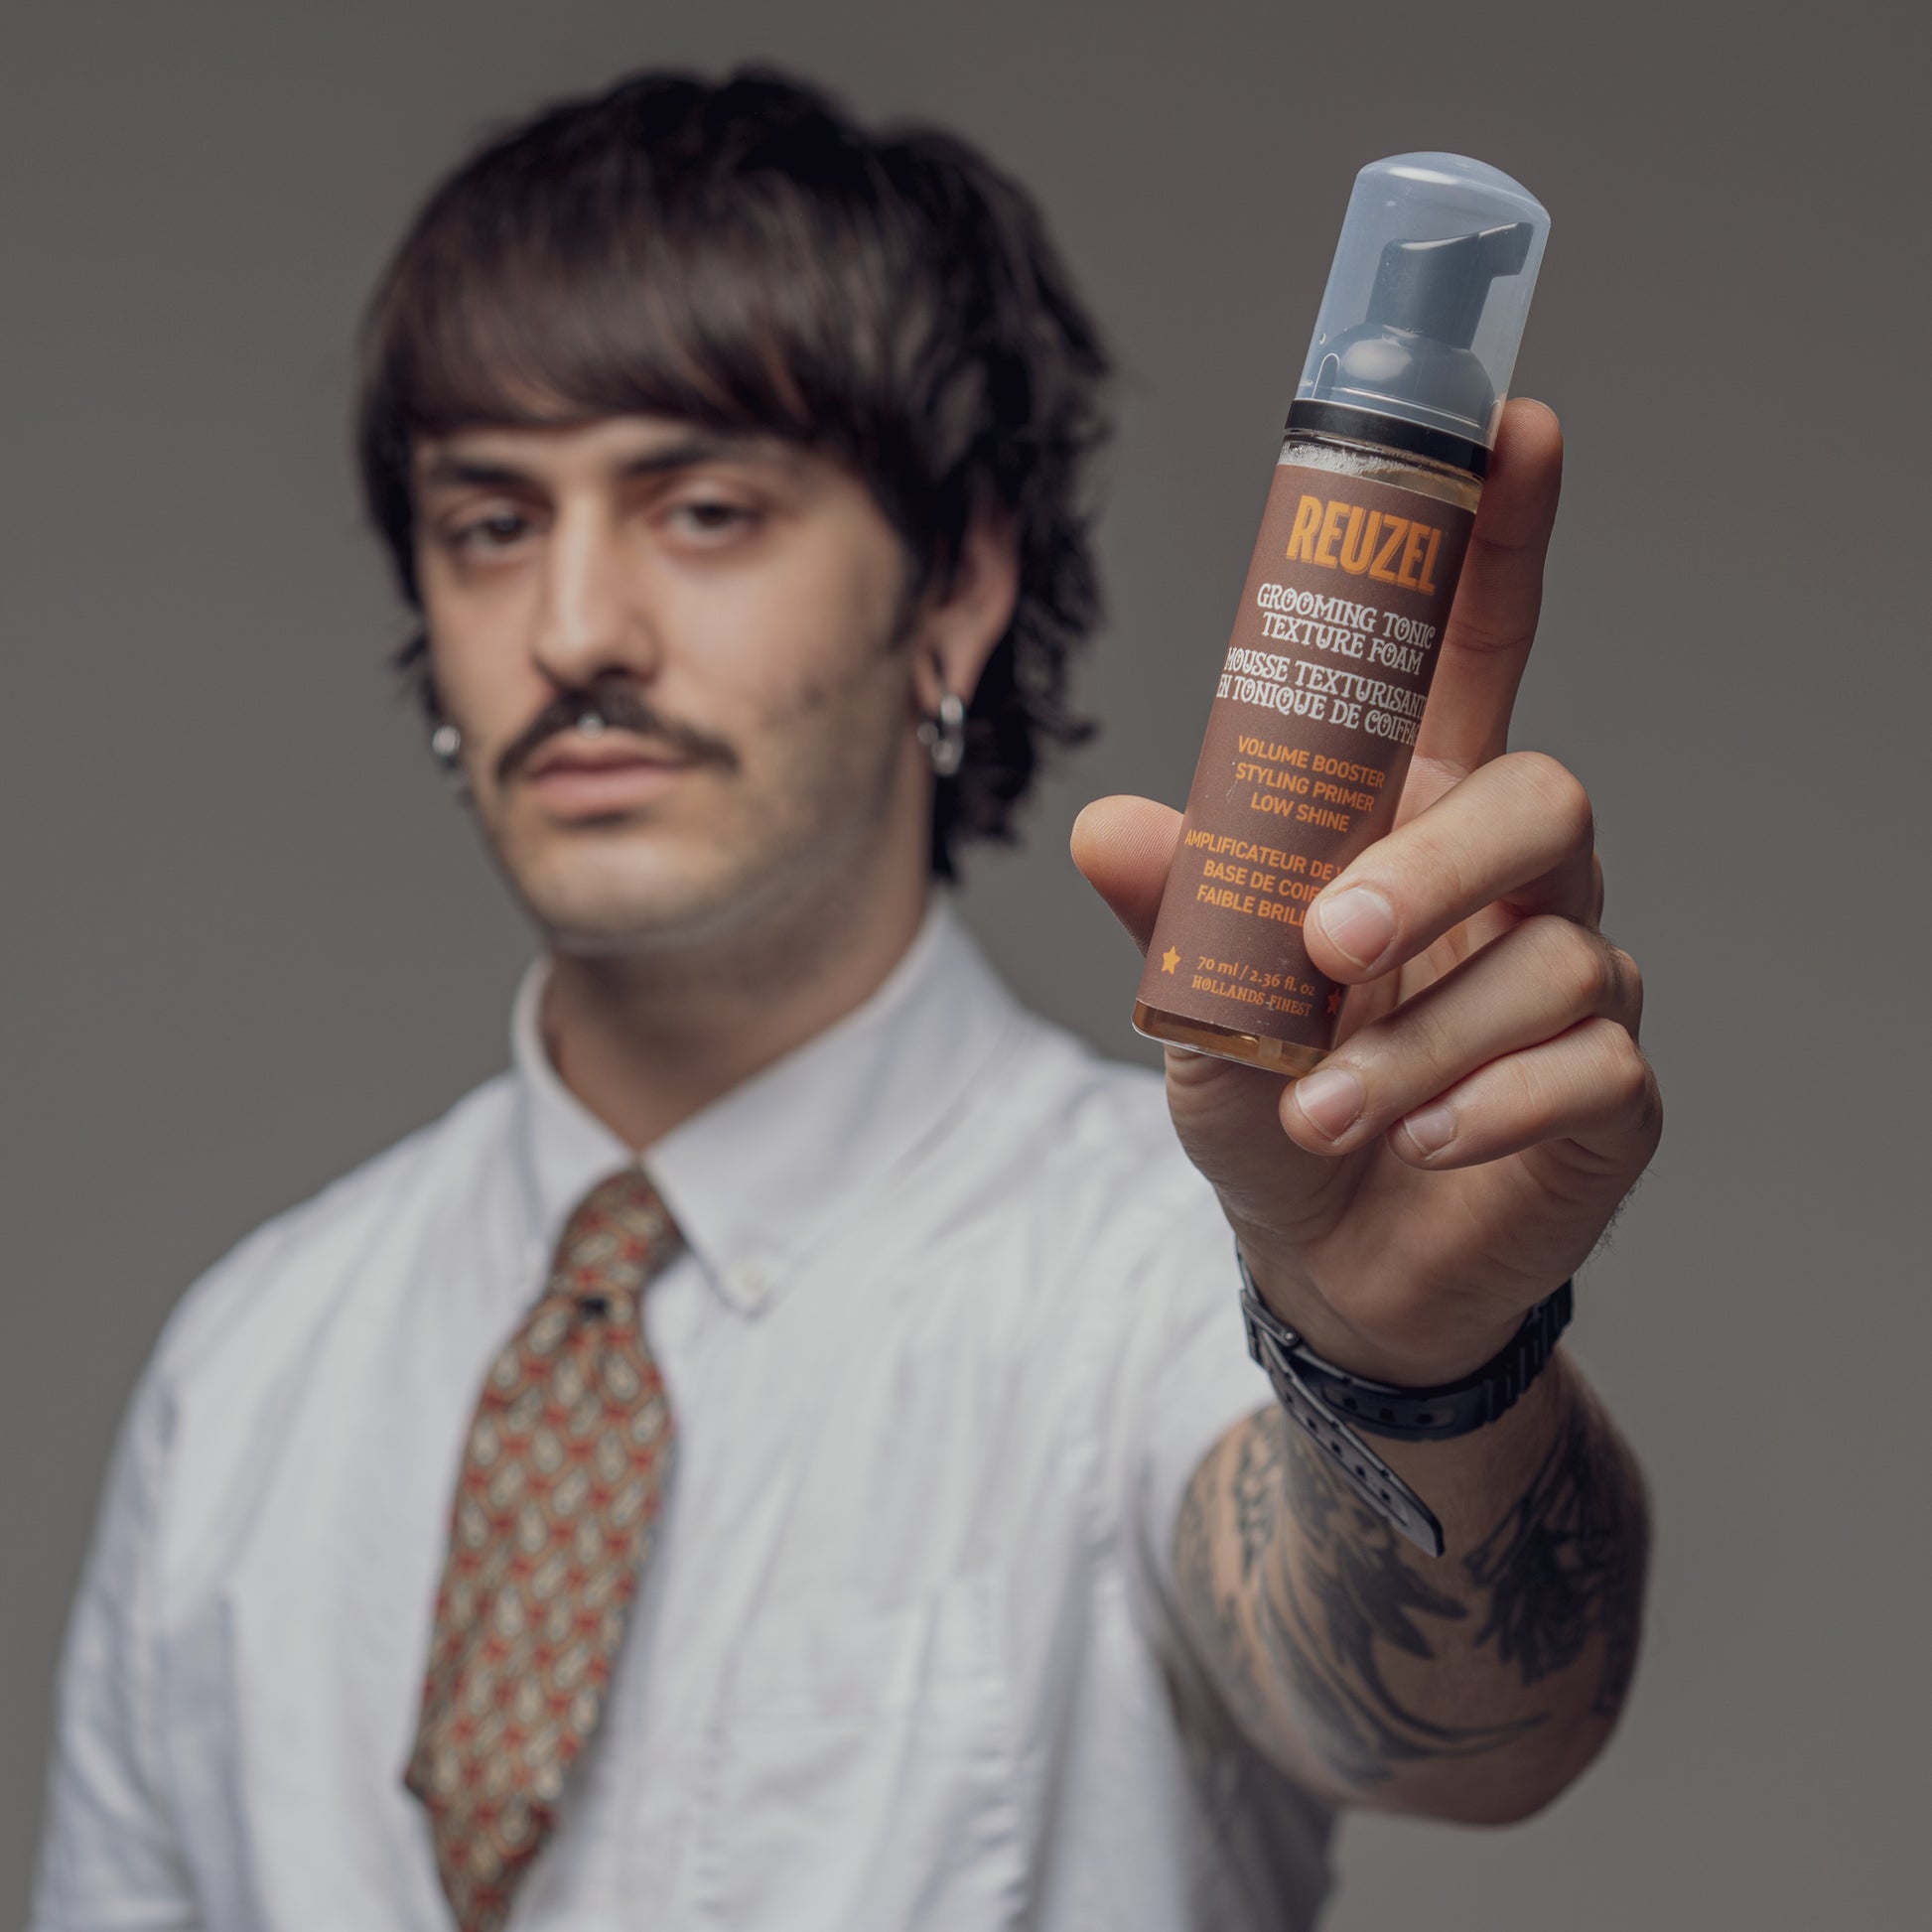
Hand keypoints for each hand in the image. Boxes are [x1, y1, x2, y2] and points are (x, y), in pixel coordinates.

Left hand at [1072, 400, 1661, 1387]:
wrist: (1333, 1262)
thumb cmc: (1274, 1101)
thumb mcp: (1201, 1010)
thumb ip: (1173, 917)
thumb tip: (1107, 823)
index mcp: (1415, 820)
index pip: (1476, 655)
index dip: (1499, 540)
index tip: (1516, 422)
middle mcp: (1513, 878)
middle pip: (1546, 797)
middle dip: (1439, 866)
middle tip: (1333, 944)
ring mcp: (1576, 976)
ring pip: (1555, 954)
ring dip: (1419, 1038)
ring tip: (1316, 1108)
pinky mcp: (1610, 1084)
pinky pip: (1587, 1065)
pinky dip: (1484, 1104)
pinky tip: (1420, 1142)